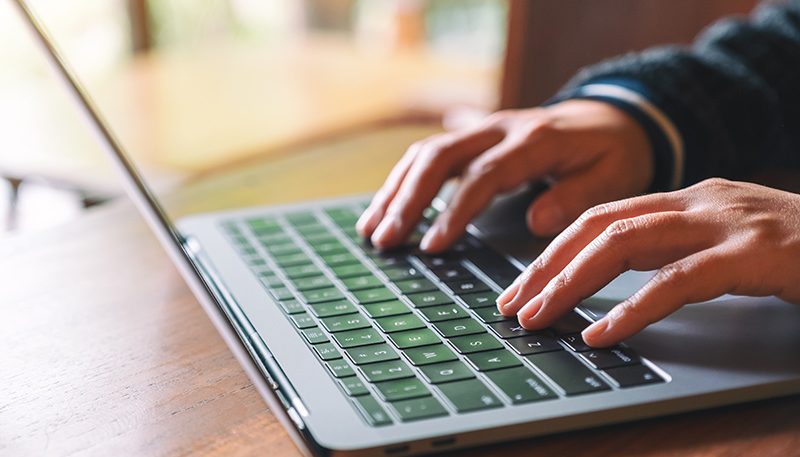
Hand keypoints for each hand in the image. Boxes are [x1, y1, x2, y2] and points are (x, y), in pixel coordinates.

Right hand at [357, 99, 653, 251]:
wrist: (614, 117)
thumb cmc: (614, 152)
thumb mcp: (614, 176)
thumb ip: (577, 197)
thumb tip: (536, 222)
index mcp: (535, 140)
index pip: (484, 175)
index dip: (455, 210)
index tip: (433, 245)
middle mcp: (501, 128)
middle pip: (440, 157)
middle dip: (408, 199)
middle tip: (385, 239)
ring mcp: (484, 128)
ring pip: (427, 152)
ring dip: (396, 190)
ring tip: (372, 229)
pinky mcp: (475, 136)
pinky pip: (430, 153)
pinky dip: (404, 180)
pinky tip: (386, 207)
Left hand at [496, 178, 799, 346]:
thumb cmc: (794, 250)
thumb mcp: (721, 243)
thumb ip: (669, 252)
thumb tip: (603, 283)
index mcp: (685, 197)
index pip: (598, 216)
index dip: (552, 251)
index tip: (519, 286)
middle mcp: (699, 201)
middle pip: (599, 225)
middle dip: (546, 266)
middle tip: (512, 305)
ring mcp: (727, 223)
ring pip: (626, 243)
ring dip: (573, 283)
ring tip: (540, 317)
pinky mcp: (755, 254)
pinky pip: (679, 281)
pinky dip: (634, 307)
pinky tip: (603, 332)